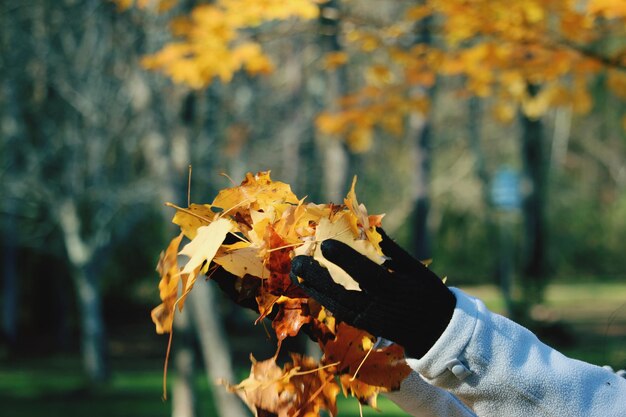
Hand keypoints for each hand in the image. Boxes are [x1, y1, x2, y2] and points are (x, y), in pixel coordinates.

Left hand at [289, 229, 455, 358]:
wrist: (435, 331)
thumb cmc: (427, 293)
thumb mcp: (416, 268)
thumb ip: (392, 249)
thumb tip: (371, 226)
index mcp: (396, 289)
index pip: (366, 273)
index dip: (345, 259)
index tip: (326, 244)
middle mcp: (380, 307)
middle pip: (343, 293)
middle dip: (317, 278)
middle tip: (297, 261)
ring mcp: (370, 320)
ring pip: (336, 305)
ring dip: (314, 289)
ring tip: (296, 272)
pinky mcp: (364, 326)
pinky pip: (340, 312)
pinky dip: (323, 299)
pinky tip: (310, 286)